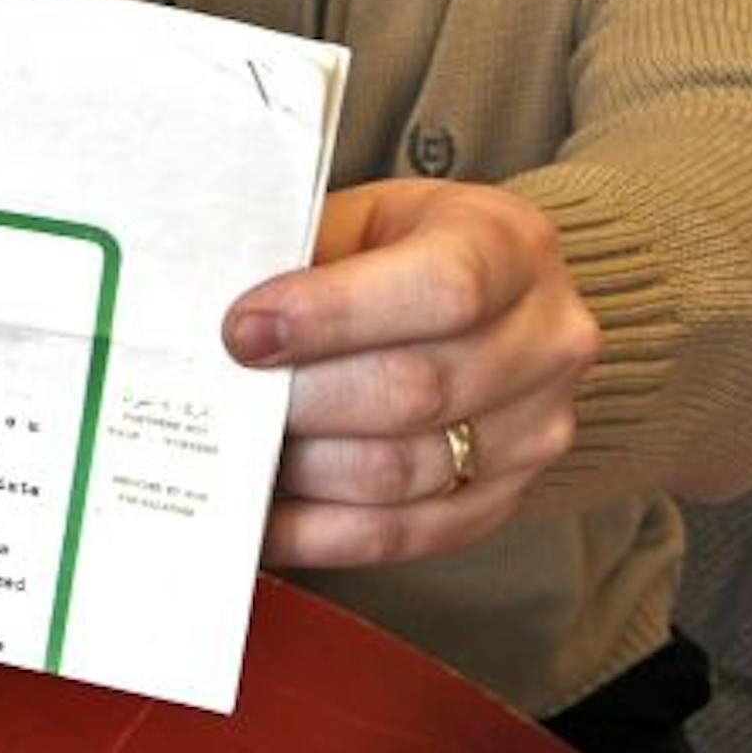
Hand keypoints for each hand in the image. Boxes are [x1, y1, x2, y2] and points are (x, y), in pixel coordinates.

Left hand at [223, 179, 599, 568]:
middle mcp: (546, 340)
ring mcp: (535, 430)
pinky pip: (400, 534)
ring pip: (401, 470)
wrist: (483, 301)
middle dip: (299, 399)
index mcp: (509, 247)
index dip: (332, 315)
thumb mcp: (360, 219)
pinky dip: (316, 530)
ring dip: (301, 466)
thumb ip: (298, 256)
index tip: (243, 332)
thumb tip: (205, 310)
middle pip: (415, 391)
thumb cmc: (398, 251)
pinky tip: (261, 513)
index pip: (442, 288)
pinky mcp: (502, 500)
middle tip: (222, 397)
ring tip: (235, 447)